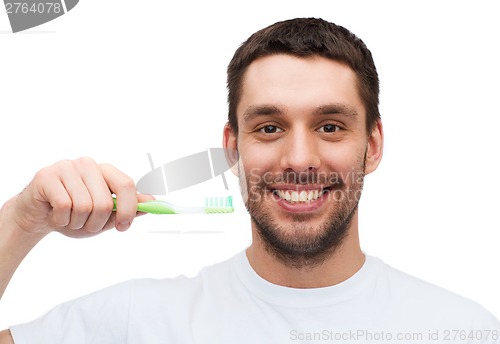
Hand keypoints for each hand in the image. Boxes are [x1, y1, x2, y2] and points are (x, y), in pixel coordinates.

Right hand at [8, 157, 151, 238]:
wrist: (38, 216)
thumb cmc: (74, 215)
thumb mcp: (104, 216)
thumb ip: (128, 208)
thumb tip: (152, 203)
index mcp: (105, 171)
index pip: (126, 184)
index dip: (129, 208)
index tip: (124, 227)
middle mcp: (88, 164)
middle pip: (105, 201)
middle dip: (97, 223)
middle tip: (87, 227)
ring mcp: (67, 167)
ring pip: (84, 206)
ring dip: (77, 223)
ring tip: (70, 220)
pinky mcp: (47, 176)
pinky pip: (63, 205)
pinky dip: (61, 220)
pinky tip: (56, 216)